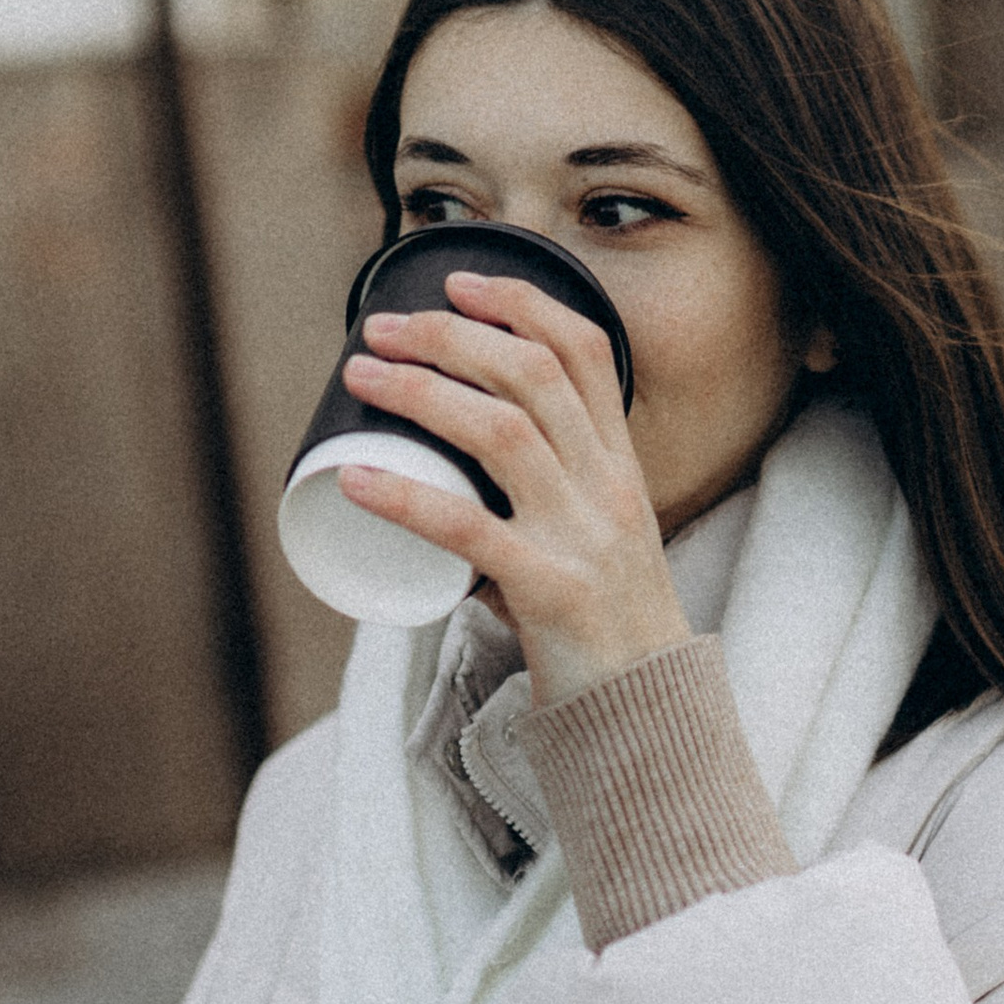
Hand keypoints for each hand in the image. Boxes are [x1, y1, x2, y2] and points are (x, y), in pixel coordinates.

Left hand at [338, 271, 688, 702]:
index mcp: (621, 467)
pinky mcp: (551, 594)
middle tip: (380, 329)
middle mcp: (608, 489)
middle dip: (450, 335)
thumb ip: (540, 505)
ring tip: (361, 376)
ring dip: (421, 391)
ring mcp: (583, 539)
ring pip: (501, 433)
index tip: (458, 281)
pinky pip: (469, 532)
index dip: (522, 301)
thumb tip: (445, 482)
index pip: (587, 353)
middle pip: (532, 376)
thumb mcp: (594, 542)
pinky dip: (405, 498)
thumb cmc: (604, 631)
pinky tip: (355, 478)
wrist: (648, 721)